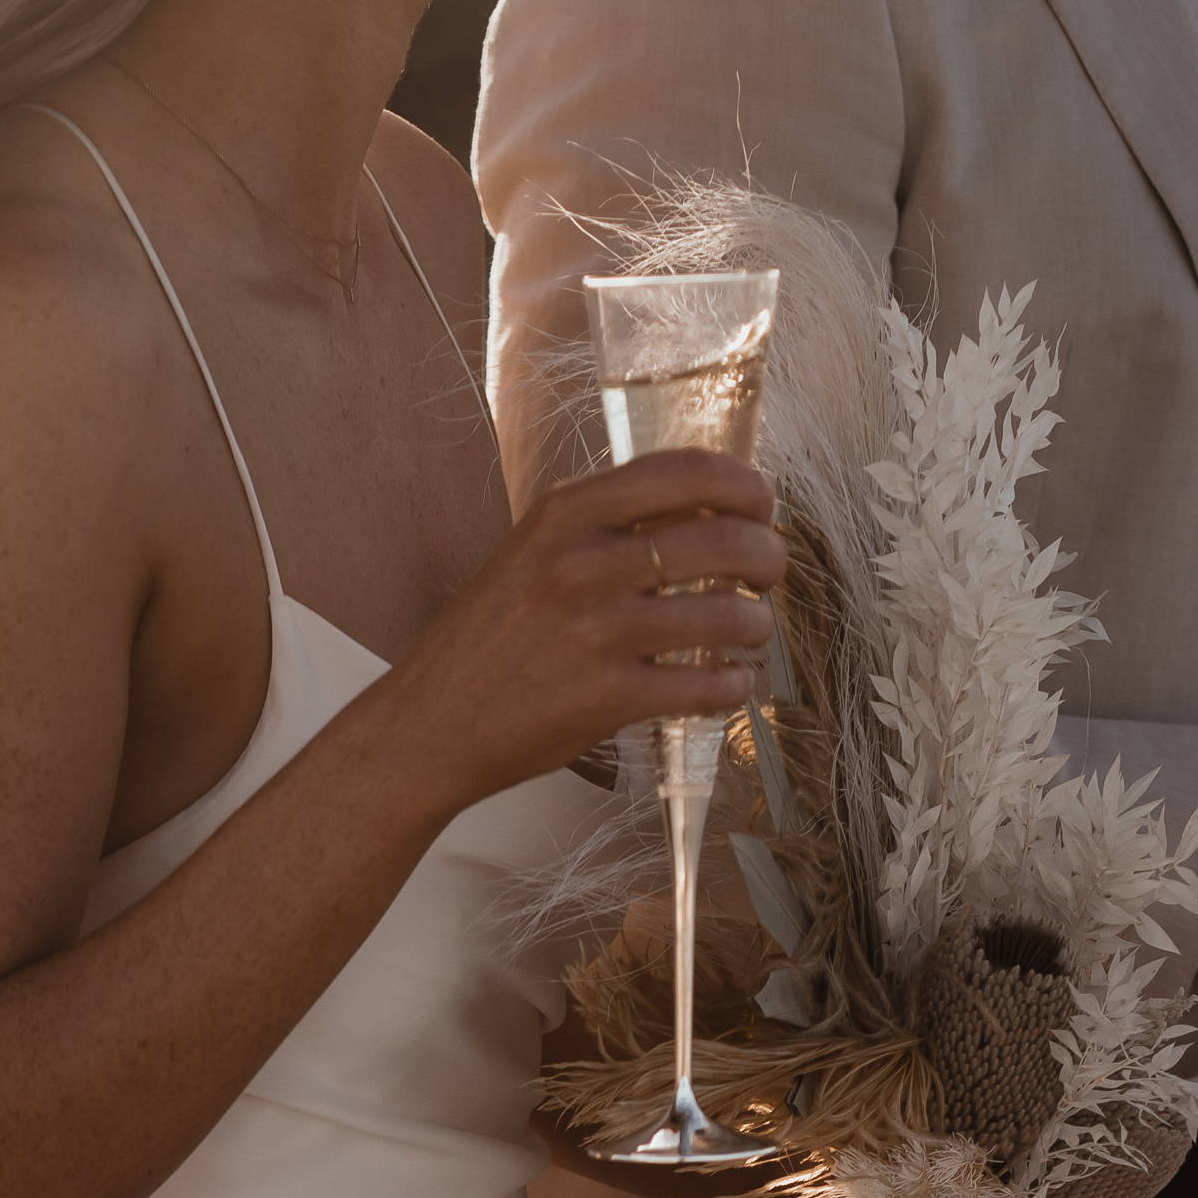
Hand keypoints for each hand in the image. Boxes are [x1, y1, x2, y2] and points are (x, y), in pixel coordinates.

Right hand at [379, 450, 784, 813]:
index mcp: (562, 514)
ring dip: (756, 625)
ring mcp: (595, 632)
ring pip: (728, 616)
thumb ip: (602, 527)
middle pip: (723, 541)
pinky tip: (728, 683)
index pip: (684, 472)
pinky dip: (735, 685)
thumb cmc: (486, 641)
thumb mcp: (529, 554)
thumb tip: (704, 511)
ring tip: (749, 633)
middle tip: (769, 573)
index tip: (761, 505)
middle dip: (769, 556)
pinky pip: (708, 685)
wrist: (428, 725)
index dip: (744, 485)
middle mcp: (580, 563)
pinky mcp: (607, 697)